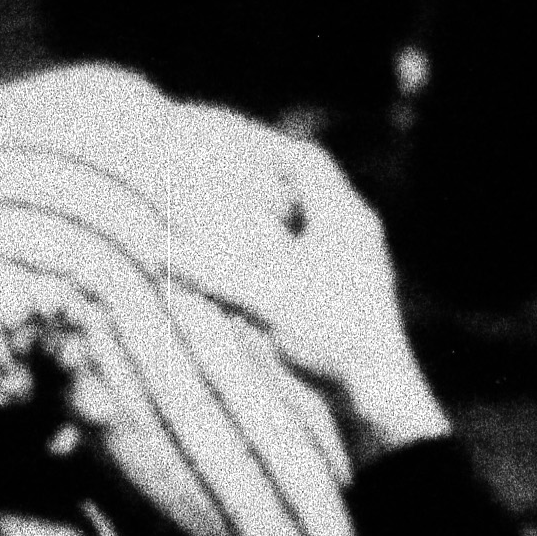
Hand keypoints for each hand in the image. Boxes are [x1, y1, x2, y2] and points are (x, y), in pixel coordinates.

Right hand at [172, 116, 445, 464]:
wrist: (376, 392)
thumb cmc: (332, 335)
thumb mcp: (268, 296)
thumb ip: (215, 271)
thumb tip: (160, 249)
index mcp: (345, 218)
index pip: (306, 163)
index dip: (267, 148)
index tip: (230, 143)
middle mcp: (354, 235)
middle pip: (307, 191)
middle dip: (264, 183)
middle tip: (221, 179)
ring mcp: (352, 266)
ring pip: (306, 226)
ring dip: (270, 220)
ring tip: (229, 221)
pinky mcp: (344, 296)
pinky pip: (305, 257)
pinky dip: (276, 253)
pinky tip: (251, 271)